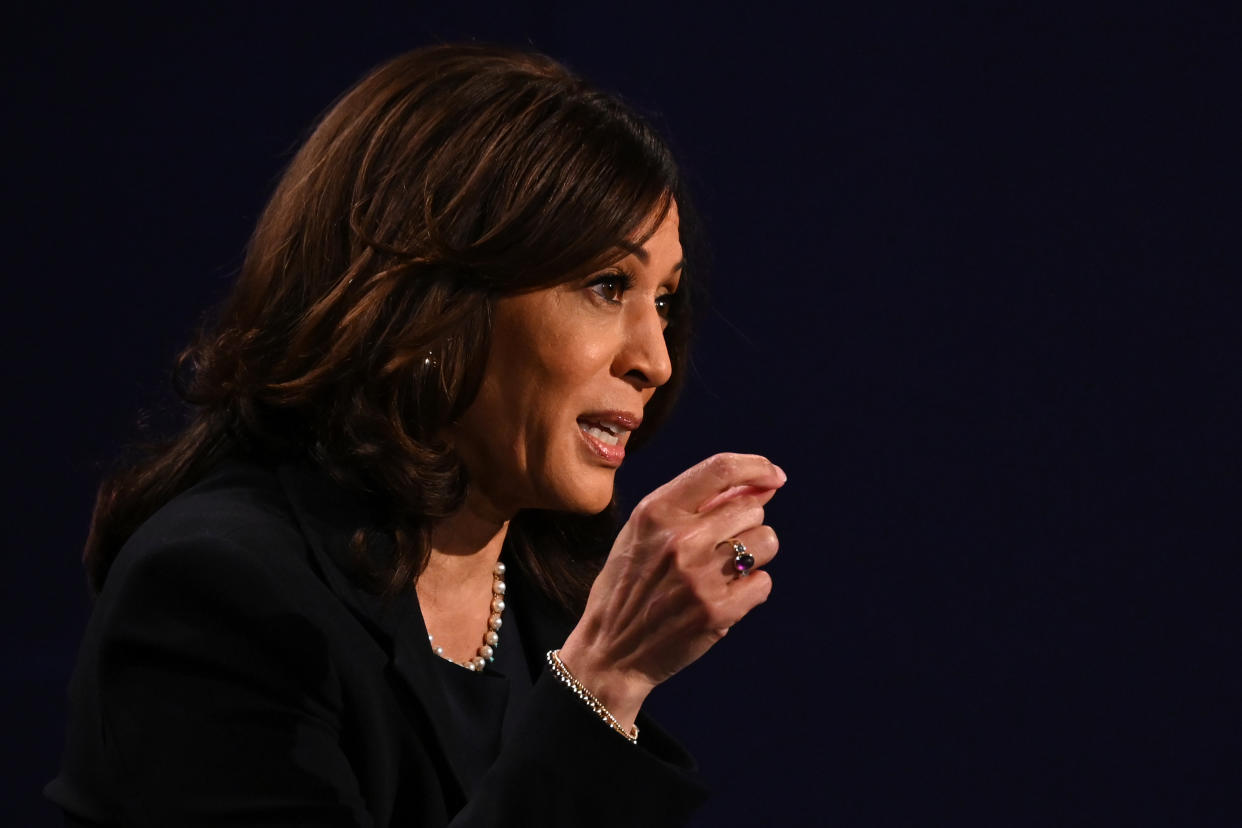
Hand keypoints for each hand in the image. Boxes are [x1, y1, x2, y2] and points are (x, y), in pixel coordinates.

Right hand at [558, 453, 784, 727]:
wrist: (610, 651)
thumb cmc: (630, 586)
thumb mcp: (645, 534)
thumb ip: (696, 505)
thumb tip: (761, 486)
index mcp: (656, 512)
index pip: (721, 469)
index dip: (757, 467)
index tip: (774, 476)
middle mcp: (679, 539)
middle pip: (752, 509)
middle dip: (745, 525)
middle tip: (719, 550)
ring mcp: (699, 576)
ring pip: (766, 542)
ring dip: (753, 556)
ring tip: (722, 573)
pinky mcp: (717, 612)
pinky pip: (763, 583)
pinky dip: (750, 591)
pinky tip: (722, 599)